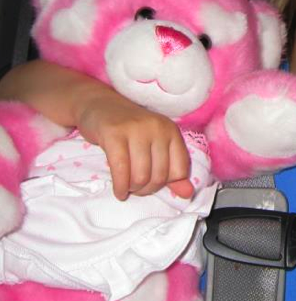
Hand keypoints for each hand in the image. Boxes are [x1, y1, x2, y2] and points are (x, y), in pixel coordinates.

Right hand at [76, 93, 192, 199]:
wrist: (101, 106)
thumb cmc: (130, 131)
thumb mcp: (155, 147)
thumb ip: (173, 172)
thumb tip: (188, 194)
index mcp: (172, 131)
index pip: (180, 170)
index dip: (167, 183)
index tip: (154, 183)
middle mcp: (158, 128)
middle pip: (159, 176)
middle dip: (146, 189)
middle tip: (136, 187)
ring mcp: (136, 129)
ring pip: (141, 176)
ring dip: (132, 188)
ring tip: (127, 186)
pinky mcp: (114, 134)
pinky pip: (121, 170)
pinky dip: (120, 187)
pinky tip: (119, 190)